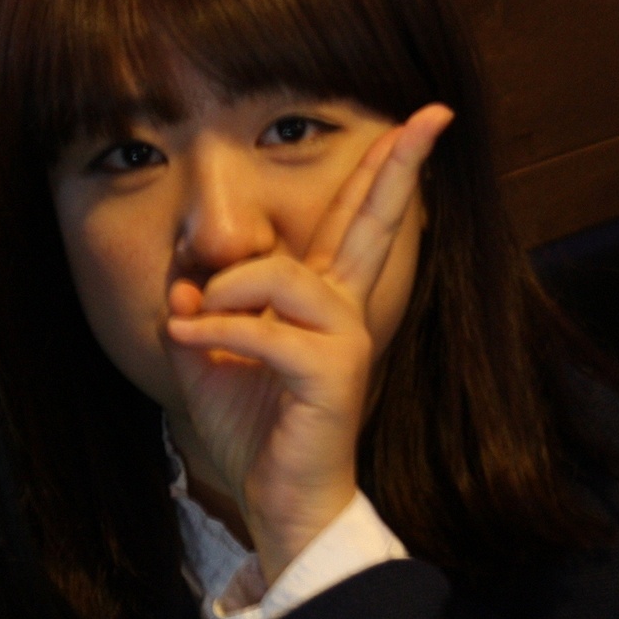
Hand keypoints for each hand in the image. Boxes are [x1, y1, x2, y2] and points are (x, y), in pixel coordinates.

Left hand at [163, 105, 451, 581]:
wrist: (275, 502)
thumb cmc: (252, 431)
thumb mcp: (204, 355)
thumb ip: (195, 304)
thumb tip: (185, 269)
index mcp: (321, 300)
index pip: (350, 223)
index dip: (381, 172)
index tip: (416, 121)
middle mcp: (343, 310)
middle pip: (371, 223)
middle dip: (398, 167)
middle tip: (433, 117)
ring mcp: (345, 338)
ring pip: (281, 276)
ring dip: (226, 293)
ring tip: (197, 322)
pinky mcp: (334, 372)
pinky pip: (263, 330)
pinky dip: (217, 332)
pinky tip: (191, 341)